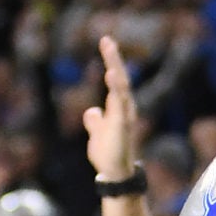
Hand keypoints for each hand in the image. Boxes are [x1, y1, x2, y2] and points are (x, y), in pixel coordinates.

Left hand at [83, 35, 140, 182]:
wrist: (114, 175)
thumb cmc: (108, 155)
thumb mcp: (97, 133)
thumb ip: (95, 120)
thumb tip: (91, 111)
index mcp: (118, 108)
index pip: (115, 81)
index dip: (111, 62)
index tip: (106, 43)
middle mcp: (124, 109)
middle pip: (120, 79)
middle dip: (113, 59)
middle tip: (106, 39)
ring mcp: (124, 116)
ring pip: (122, 87)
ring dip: (115, 67)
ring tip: (109, 49)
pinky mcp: (122, 125)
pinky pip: (120, 102)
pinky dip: (116, 87)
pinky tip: (111, 73)